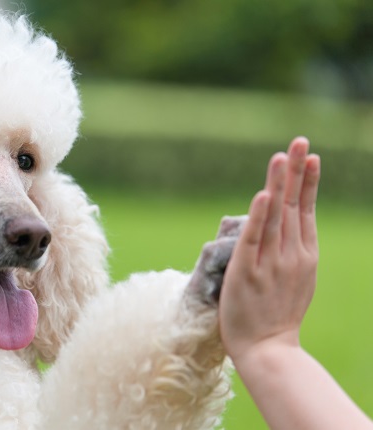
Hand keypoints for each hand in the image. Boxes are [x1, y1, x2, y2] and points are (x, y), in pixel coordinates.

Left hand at [218, 137, 320, 362]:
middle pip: (293, 205)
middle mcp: (291, 255)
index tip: (310, 156)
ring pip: (276, 216)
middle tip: (299, 140)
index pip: (304, 211)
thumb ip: (288, 253)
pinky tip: (264, 194)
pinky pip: (254, 238)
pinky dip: (259, 216)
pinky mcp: (247, 272)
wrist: (267, 348)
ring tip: (281, 157)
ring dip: (279, 185)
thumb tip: (279, 229)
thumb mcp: (293, 280)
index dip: (307, 182)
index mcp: (304, 255)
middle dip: (296, 172)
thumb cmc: (275, 315)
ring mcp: (270, 263)